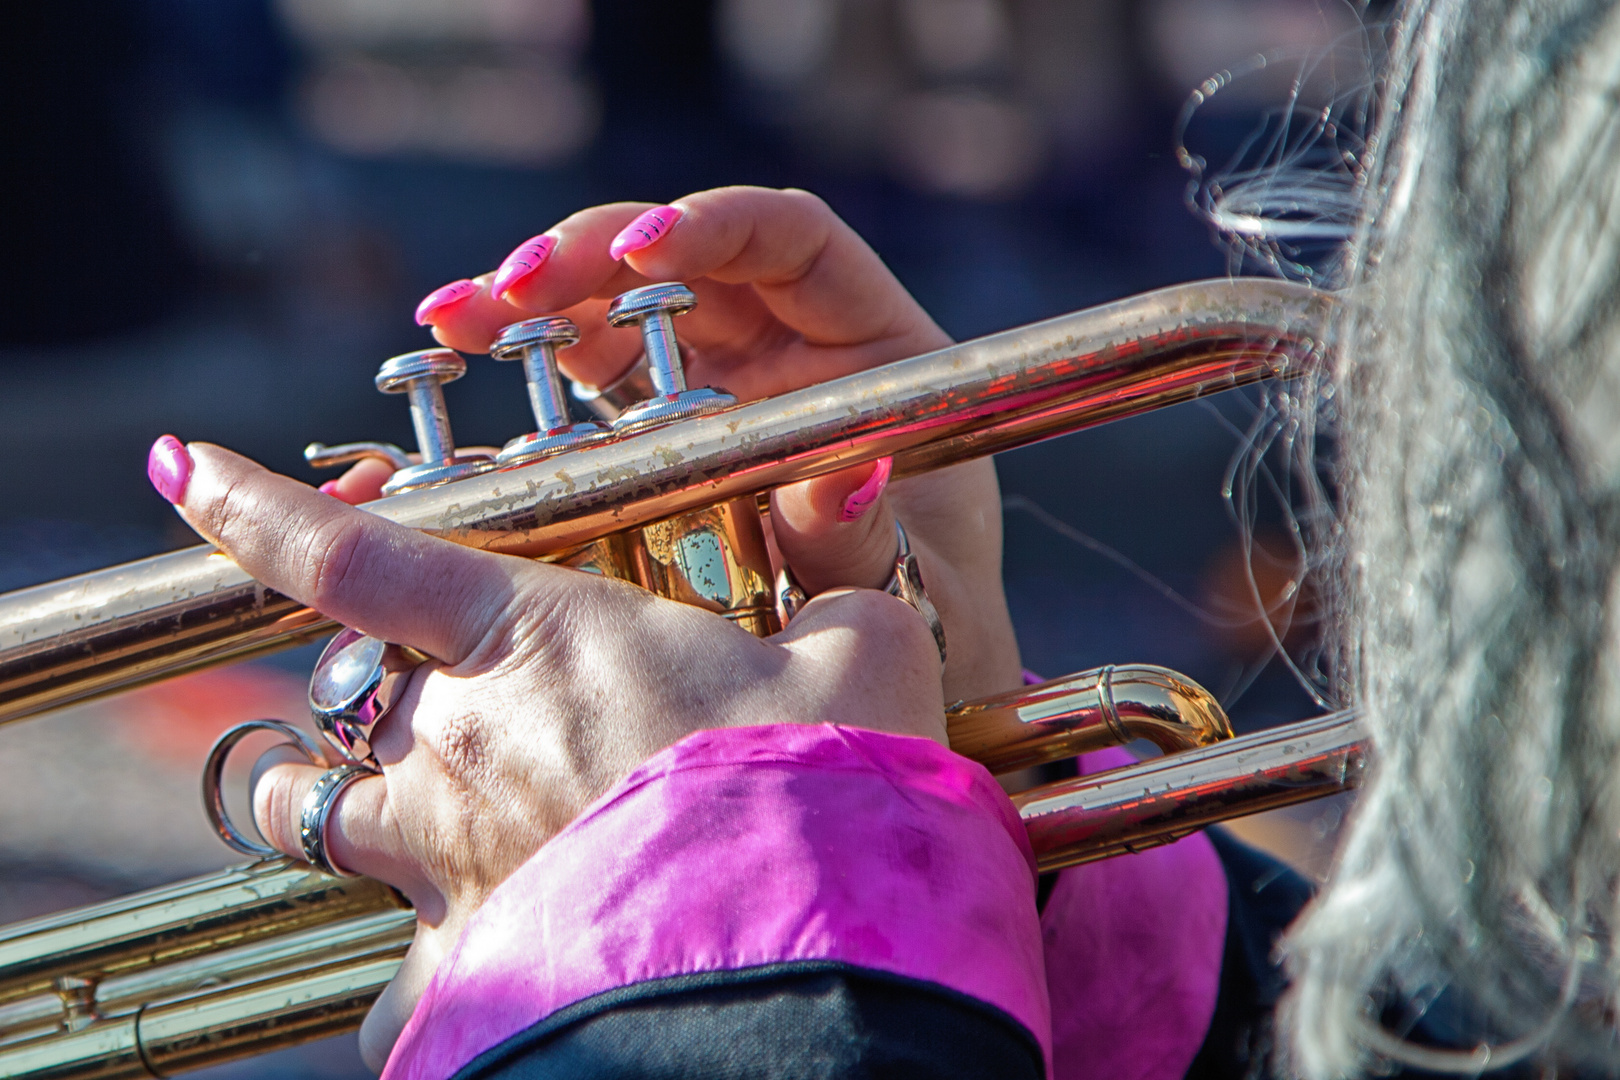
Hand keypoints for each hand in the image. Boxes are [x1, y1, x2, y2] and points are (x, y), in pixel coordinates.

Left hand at [161, 440, 947, 1069]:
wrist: (799, 949)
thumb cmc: (824, 780)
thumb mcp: (862, 654)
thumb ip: (836, 585)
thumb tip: (848, 528)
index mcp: (533, 636)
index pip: (350, 554)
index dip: (251, 505)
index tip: (181, 468)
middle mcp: (457, 742)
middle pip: (353, 698)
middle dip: (384, 695)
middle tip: (458, 706)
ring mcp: (444, 858)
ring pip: (332, 821)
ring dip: (351, 810)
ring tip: (407, 820)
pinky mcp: (468, 962)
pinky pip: (395, 971)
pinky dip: (423, 960)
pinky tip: (476, 960)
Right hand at [332, 186, 1020, 701]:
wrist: (901, 689)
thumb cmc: (931, 624)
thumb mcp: (911, 584)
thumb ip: (865, 537)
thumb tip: (832, 483)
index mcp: (872, 349)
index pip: (791, 241)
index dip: (715, 226)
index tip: (642, 251)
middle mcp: (790, 350)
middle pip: (684, 264)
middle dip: (593, 260)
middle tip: (512, 286)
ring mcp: (719, 389)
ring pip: (620, 314)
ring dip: (532, 306)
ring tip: (455, 319)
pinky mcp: (657, 443)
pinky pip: (586, 391)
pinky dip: (520, 382)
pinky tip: (454, 370)